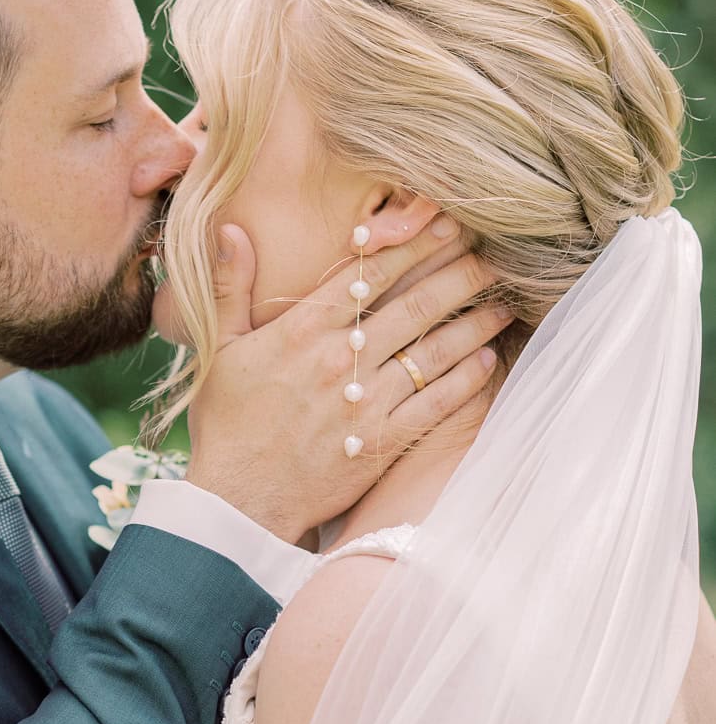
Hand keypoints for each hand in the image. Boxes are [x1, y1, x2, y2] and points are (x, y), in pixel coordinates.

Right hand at [185, 214, 507, 540]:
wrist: (237, 499)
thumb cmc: (225, 425)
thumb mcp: (218, 349)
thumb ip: (229, 285)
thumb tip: (232, 228)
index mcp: (301, 331)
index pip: (368, 275)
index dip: (411, 245)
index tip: (444, 224)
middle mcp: (340, 360)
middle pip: (413, 306)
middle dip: (458, 275)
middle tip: (493, 254)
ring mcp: (364, 402)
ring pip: (432, 352)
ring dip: (473, 324)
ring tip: (504, 303)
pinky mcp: (380, 442)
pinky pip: (433, 404)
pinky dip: (464, 380)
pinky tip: (487, 359)